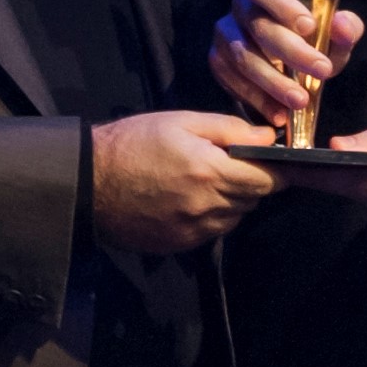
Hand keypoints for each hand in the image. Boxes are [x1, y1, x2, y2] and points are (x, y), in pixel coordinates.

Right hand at [90, 111, 283, 253]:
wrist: (88, 182)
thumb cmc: (134, 142)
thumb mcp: (182, 122)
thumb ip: (230, 130)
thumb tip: (269, 139)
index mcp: (210, 172)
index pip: (268, 180)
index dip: (278, 170)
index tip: (276, 162)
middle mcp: (207, 207)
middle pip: (254, 199)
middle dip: (252, 181)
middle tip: (232, 162)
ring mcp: (193, 231)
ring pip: (235, 216)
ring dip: (232, 199)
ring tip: (206, 178)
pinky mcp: (180, 245)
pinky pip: (212, 231)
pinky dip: (212, 215)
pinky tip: (189, 197)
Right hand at [207, 0, 365, 126]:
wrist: (285, 62)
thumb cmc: (310, 40)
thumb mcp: (332, 33)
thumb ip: (345, 28)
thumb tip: (343, 25)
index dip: (283, 6)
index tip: (309, 27)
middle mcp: (240, 6)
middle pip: (259, 26)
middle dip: (292, 52)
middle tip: (321, 71)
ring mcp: (225, 34)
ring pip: (244, 57)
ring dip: (274, 82)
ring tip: (300, 100)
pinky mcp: (217, 62)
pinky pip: (234, 82)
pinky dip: (259, 100)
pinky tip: (280, 113)